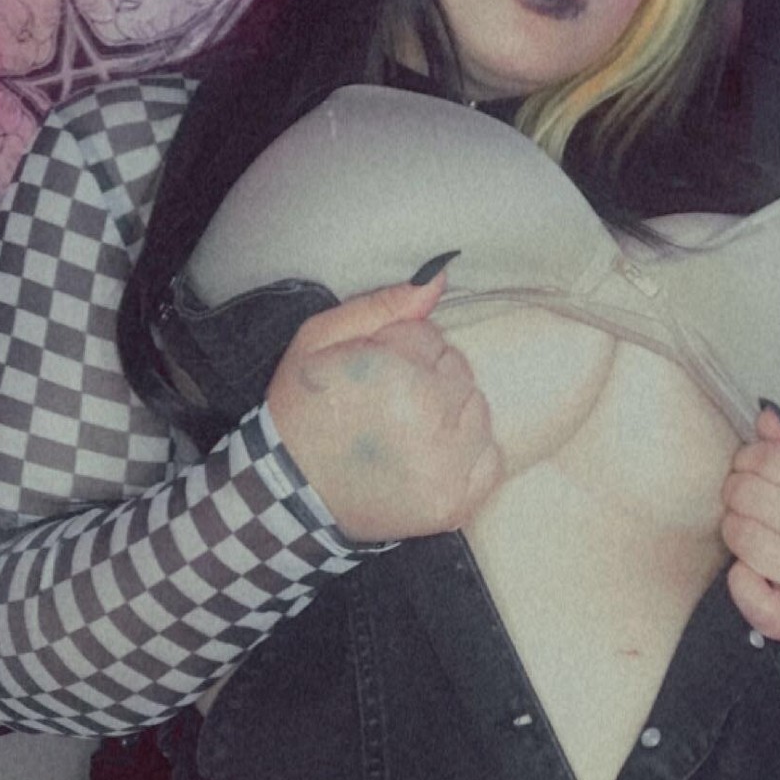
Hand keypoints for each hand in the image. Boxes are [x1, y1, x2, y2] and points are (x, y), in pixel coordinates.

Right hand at [265, 269, 502, 541]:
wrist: (289, 493)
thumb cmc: (301, 411)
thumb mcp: (319, 340)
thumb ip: (382, 306)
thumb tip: (439, 277)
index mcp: (397, 376)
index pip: (431, 337)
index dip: (397, 351)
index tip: (370, 376)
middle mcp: (430, 422)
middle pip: (460, 371)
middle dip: (427, 378)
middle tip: (386, 405)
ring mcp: (447, 468)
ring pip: (478, 410)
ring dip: (450, 413)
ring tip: (405, 432)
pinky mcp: (456, 502)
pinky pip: (490, 457)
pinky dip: (469, 453)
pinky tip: (430, 456)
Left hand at [720, 406, 779, 642]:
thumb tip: (762, 419)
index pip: (772, 459)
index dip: (749, 457)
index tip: (751, 464)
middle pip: (750, 497)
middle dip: (736, 490)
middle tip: (745, 496)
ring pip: (743, 541)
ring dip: (735, 529)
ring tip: (752, 528)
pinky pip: (744, 590)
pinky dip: (739, 576)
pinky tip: (758, 569)